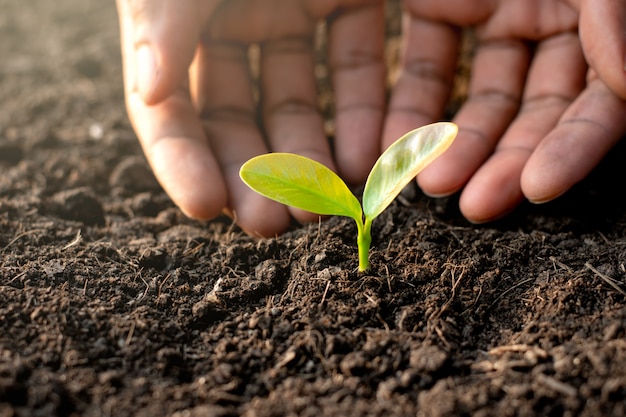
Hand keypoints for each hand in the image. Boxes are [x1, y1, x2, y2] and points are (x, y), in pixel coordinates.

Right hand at [116, 0, 385, 235]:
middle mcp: (235, 25)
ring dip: (310, 160)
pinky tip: (367, 157)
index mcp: (183, 21)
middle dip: (252, 177)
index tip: (204, 206)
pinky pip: (359, 65)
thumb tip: (149, 93)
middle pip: (237, 122)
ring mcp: (293, 15)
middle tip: (270, 223)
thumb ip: (164, 22)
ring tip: (323, 205)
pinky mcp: (352, 0)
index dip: (181, 159)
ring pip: (299, 105)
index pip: (171, 108)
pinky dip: (364, 113)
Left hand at [385, 0, 625, 222]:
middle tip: (475, 208)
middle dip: (506, 162)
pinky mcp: (437, 5)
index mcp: (589, 10)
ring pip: (480, 99)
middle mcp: (548, 17)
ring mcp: (492, 11)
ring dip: (455, 147)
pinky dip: (411, 113)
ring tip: (429, 184)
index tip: (538, 188)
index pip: (595, 99)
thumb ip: (610, 13)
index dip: (573, 146)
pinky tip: (395, 150)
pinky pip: (426, 70)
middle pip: (533, 111)